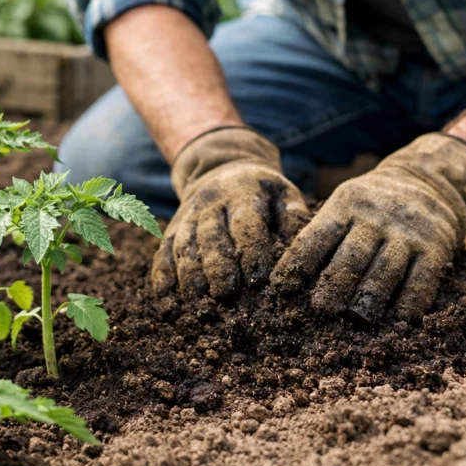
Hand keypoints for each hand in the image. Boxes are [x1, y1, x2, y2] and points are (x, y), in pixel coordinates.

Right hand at [151, 127, 309, 298]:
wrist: (221, 167)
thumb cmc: (262, 191)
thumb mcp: (284, 193)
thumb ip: (294, 218)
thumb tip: (303, 249)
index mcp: (243, 194)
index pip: (247, 224)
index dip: (252, 251)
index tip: (259, 280)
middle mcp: (211, 204)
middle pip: (211, 236)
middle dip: (217, 265)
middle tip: (225, 293)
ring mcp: (188, 217)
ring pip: (184, 245)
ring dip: (190, 273)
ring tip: (198, 298)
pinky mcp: (172, 230)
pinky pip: (163, 250)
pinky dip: (162, 273)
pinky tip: (164, 295)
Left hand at [270, 133, 465, 320]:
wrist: (430, 180)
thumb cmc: (373, 202)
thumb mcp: (346, 202)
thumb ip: (323, 232)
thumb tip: (287, 277)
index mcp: (345, 206)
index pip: (316, 237)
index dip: (297, 264)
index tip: (281, 289)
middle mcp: (375, 219)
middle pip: (351, 258)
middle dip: (334, 285)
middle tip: (321, 310)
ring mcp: (407, 234)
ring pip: (385, 271)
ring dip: (370, 298)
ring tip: (357, 320)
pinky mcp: (435, 248)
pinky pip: (422, 278)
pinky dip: (411, 301)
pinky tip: (402, 320)